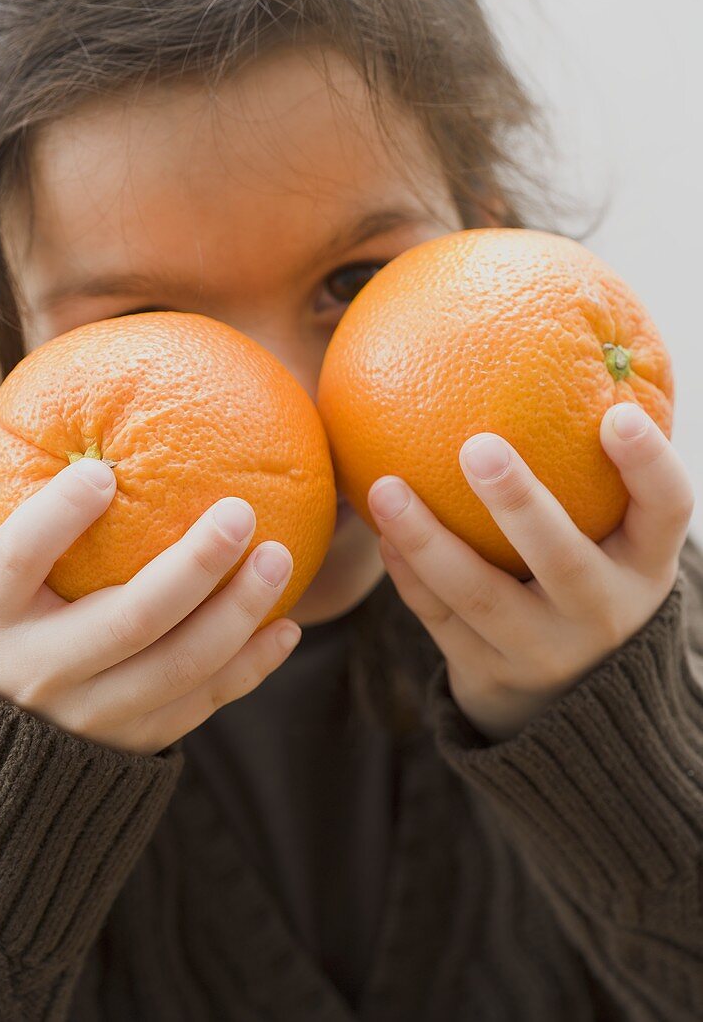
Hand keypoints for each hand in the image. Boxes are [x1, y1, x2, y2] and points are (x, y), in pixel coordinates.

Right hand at [0, 399, 300, 755]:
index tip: (103, 472)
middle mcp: (38, 669)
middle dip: (193, 567)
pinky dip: (249, 667)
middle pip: (129, 620)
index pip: (18, 561)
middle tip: (242, 513)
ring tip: (280, 557)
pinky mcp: (131, 740)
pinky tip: (287, 626)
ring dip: (238, 614)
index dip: (56, 518)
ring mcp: (89, 713)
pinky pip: (200, 702)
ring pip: (177, 667)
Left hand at [367, 402, 694, 742]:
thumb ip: (591, 471)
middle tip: (478, 446)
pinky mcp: (491, 675)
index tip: (617, 414)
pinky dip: (408, 574)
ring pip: (481, 596)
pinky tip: (382, 531)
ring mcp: (545, 652)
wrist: (574, 699)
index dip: (648, 466)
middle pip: (563, 560)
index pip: (666, 511)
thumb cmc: (587, 575)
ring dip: (428, 540)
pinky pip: (440, 618)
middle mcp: (604, 612)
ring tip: (386, 487)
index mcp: (644, 565)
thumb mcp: (613, 537)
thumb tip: (541, 350)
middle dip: (520, 505)